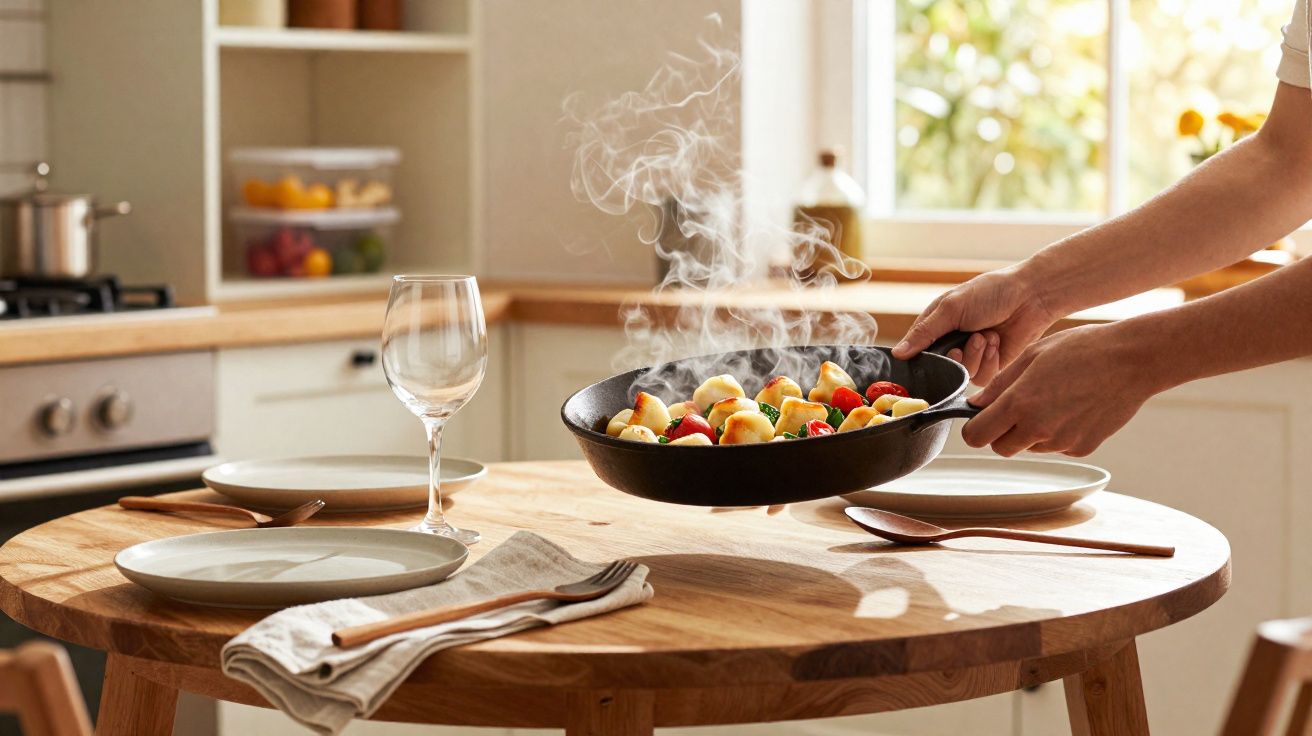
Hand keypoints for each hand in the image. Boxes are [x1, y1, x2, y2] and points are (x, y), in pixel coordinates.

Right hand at [892, 266, 1059, 384]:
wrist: (1031, 297)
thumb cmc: (991, 292)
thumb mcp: (951, 307)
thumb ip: (924, 332)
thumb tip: (898, 353)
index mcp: (937, 325)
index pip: (916, 350)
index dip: (922, 356)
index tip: (933, 354)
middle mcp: (952, 342)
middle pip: (940, 367)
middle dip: (955, 356)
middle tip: (963, 344)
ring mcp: (972, 356)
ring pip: (961, 374)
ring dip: (976, 355)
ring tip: (987, 335)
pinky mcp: (991, 366)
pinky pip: (981, 378)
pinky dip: (990, 361)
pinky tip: (997, 342)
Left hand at [961, 324, 1155, 456]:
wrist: (1132, 361)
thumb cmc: (1083, 349)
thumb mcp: (1033, 355)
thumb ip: (1000, 384)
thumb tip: (976, 404)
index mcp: (1020, 403)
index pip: (976, 436)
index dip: (974, 428)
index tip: (981, 418)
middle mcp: (1039, 429)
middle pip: (1001, 448)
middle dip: (1001, 433)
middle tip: (1015, 409)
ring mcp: (1062, 442)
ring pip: (1029, 447)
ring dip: (1030, 432)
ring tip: (1051, 400)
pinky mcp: (1082, 448)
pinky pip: (1056, 446)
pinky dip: (1056, 434)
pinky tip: (1071, 408)